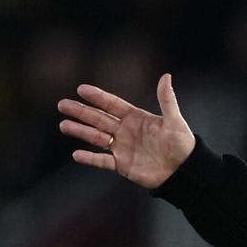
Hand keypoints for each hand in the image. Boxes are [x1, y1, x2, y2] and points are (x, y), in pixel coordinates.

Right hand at [58, 73, 195, 188]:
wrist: (183, 171)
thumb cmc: (181, 144)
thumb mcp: (174, 121)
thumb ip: (167, 99)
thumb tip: (166, 76)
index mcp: (135, 118)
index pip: (112, 104)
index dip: (98, 97)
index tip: (81, 89)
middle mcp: (125, 131)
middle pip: (99, 119)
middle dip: (81, 111)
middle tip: (62, 104)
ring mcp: (122, 147)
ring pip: (96, 137)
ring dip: (80, 131)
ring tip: (63, 125)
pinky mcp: (122, 165)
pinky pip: (103, 161)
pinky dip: (90, 158)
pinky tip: (76, 154)